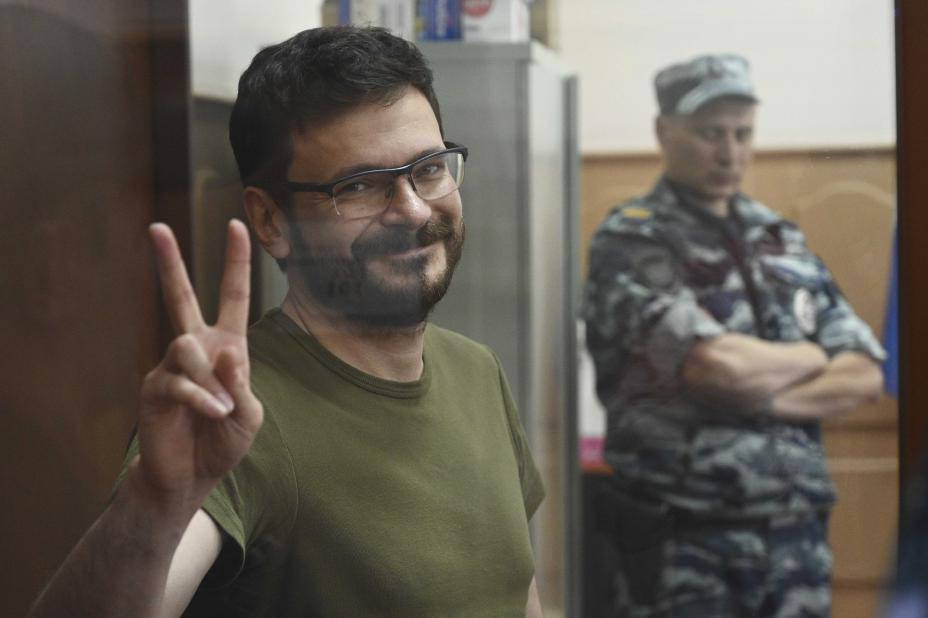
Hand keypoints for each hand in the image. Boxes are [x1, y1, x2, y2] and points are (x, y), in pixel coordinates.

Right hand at [134, 220, 262, 508]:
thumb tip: (225, 349)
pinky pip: (178, 381)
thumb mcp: (248, 413)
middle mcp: (195, 348)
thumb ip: (241, 382)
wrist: (192, 477)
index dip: (236, 262)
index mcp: (227, 346)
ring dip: (210, 379)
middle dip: (170, 262)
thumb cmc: (223, 441)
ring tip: (221, 410)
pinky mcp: (155, 388)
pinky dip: (201, 398)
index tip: (236, 225)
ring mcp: (171, 366)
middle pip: (180, 296)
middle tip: (156, 227)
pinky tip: (213, 414)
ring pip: (187, 347)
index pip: (232, 296)